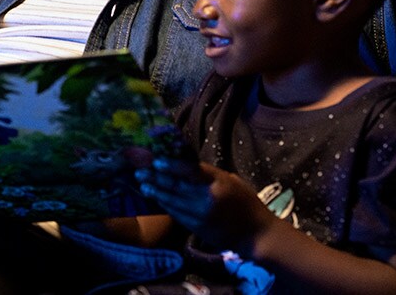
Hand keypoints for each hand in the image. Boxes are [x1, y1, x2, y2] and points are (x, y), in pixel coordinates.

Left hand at [136, 159, 276, 252]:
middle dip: (156, 177)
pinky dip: (164, 204)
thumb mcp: (232, 181)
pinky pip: (176, 213)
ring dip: (156, 191)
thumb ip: (210, 174)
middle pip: (177, 185)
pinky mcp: (197, 227)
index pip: (192, 170)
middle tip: (140, 170)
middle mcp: (208, 198)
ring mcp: (201, 214)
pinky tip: (156, 197)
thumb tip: (186, 164)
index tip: (156, 160)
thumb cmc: (246, 203)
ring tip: (143, 183)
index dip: (172, 165)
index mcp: (219, 182)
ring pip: (173, 200)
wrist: (255, 234)